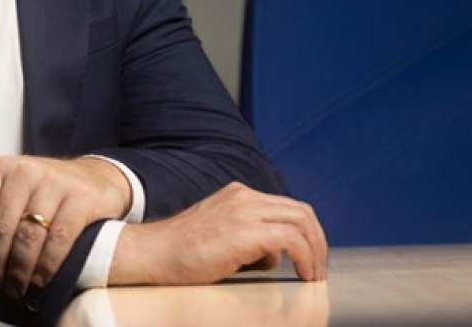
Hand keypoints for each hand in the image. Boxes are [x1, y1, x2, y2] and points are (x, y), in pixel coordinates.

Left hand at [0, 155, 130, 298]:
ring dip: (18, 269)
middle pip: (1, 225)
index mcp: (1, 167)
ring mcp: (55, 184)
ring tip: (13, 289)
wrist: (94, 178)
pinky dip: (46, 265)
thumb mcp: (3, 175)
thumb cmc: (40, 183)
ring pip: (29, 235)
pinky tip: (39, 280)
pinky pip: (59, 239)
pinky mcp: (81, 200)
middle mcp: (26, 171)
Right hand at [109, 181, 326, 285]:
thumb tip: (274, 258)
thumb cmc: (181, 253)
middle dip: (317, 242)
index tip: (310, 258)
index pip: (287, 207)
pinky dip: (305, 258)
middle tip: (317, 270)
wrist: (154, 254)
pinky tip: (302, 275)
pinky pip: (292, 240)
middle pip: (301, 212)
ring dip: (315, 252)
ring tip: (313, 276)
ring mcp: (245, 211)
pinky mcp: (245, 232)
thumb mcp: (219, 234)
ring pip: (301, 222)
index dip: (306, 233)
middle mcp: (244, 196)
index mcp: (238, 194)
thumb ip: (246, 237)